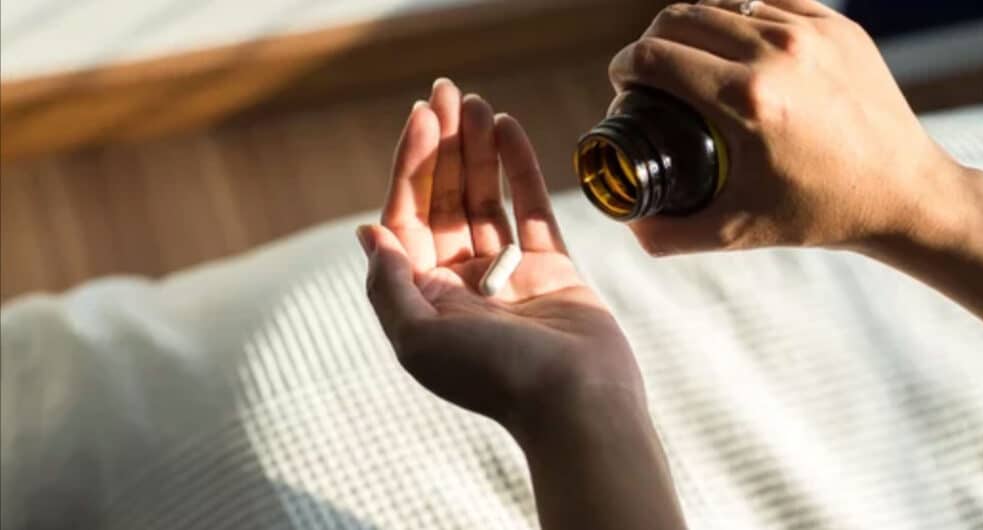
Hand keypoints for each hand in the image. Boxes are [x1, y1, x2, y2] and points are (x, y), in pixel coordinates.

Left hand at [359, 79, 642, 430]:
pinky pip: (530, 211)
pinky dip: (520, 171)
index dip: (412, 166)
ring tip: (479, 102)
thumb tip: (369, 232)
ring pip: (487, 200)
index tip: (421, 117)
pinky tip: (510, 130)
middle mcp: (461, 284)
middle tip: (447, 92)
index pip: (409, 217)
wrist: (577, 404)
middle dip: (445, 146)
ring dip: (480, 151)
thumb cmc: (497, 378)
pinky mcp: (551, 269)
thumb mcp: (420, 340)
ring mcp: (507, 275)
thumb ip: (388, 285)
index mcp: (425, 299)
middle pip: (446, 201)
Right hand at [609, 0, 966, 254]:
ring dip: (691, 24)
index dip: (624, 67)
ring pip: (722, 2)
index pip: (656, 57)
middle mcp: (778, 54)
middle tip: (648, 72)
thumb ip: (670, 234)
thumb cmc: (820, 213)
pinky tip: (733, 43)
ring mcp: (812, 32)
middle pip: (680, 18)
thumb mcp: (736, 232)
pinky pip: (767, 0)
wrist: (904, 194)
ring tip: (687, 55)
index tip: (622, 82)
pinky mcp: (837, 25)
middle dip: (650, 42)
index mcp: (747, 100)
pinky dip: (739, 16)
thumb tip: (628, 225)